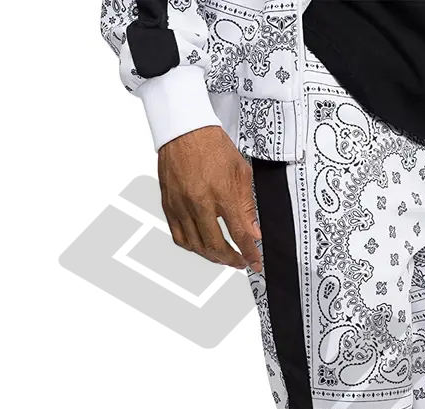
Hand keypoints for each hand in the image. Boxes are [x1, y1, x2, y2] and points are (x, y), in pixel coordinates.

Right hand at [157, 126, 261, 270]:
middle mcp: (198, 202)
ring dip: (212, 256)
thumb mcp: (241, 172)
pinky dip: (192, 247)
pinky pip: (179, 237)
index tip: (256, 263)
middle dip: (231, 260)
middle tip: (240, 261)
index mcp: (221, 193)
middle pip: (216, 246)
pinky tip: (201, 246)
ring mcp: (181, 205)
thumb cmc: (212, 145)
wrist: (184, 128)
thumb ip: (248, 205)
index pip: (239, 234)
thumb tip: (254, 231)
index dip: (249, 253)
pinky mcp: (168, 205)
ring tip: (223, 256)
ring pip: (196, 246)